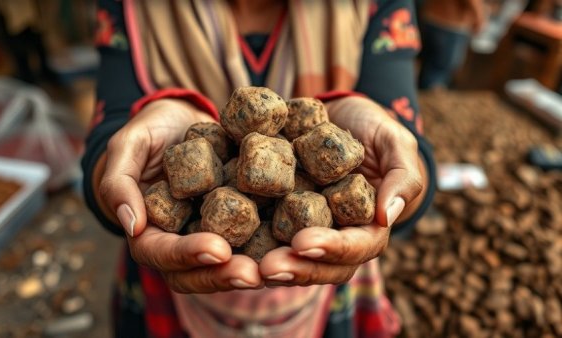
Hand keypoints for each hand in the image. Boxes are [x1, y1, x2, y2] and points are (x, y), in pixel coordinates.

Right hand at [96, 99, 260, 292]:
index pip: (161, 253)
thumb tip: (132, 225)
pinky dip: (271, 246)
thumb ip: (119, 182)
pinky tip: (295, 243)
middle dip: (226, 275)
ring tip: (278, 267)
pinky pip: (253, 239)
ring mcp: (211, 233)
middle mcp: (182, 240)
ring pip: (228, 264)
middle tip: (255, 274)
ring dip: (253, 269)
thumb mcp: (128, 146)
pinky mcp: (238, 222)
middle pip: (198, 271)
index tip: (217, 250)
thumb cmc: (151, 132)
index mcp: (149, 230)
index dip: (188, 255)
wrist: (185, 120)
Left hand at [259, 96, 425, 286]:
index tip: (305, 243)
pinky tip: (221, 241)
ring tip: (241, 265)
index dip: (332, 249)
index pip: (356, 248)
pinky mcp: (276, 215)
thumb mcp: (394, 143)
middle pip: (319, 265)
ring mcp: (303, 228)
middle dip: (294, 268)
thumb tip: (386, 216)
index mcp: (367, 226)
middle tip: (266, 267)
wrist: (334, 114)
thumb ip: (402, 176)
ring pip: (288, 258)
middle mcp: (333, 235)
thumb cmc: (372, 128)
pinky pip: (261, 232)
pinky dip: (243, 240)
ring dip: (266, 265)